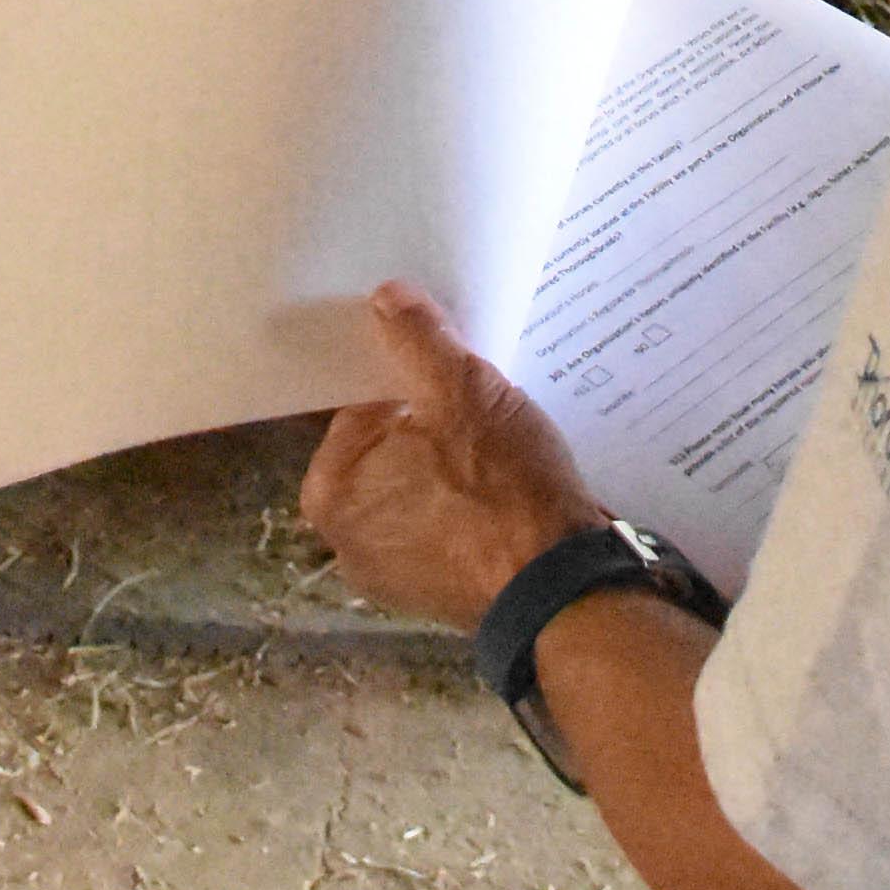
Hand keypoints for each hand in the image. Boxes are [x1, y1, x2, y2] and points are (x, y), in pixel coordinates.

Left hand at [299, 285, 599, 631]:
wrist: (560, 586)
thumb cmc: (500, 485)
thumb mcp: (464, 391)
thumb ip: (417, 338)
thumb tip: (384, 295)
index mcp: (329, 488)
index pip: (363, 404)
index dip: (410, 379)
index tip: (452, 372)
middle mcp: (343, 539)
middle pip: (389, 449)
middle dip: (431, 424)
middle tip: (484, 408)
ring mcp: (388, 575)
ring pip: (418, 487)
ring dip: (450, 465)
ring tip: (501, 447)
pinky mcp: (432, 594)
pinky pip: (442, 526)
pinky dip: (465, 507)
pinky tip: (504, 492)